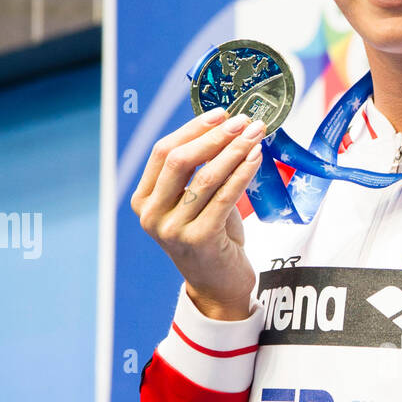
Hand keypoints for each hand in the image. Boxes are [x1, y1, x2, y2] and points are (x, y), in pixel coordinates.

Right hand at [131, 109, 265, 318]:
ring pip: (205, 177)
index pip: (163, 152)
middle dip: (215, 136)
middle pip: (179, 160)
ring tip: (256, 135)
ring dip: (234, 151)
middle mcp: (152, 215)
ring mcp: (173, 229)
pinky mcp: (199, 240)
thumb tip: (225, 127)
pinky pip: (224, 197)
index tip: (221, 114)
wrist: (218, 286)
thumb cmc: (211, 238)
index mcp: (144, 200)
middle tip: (243, 121)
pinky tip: (257, 158)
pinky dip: (242, 173)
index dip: (193, 129)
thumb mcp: (196, 202)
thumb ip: (198, 171)